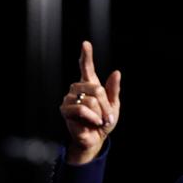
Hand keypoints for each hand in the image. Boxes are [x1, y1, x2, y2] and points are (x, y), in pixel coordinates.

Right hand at [60, 41, 120, 163]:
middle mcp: (77, 88)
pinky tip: (93, 122)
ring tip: (99, 121)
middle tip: (107, 116)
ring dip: (100, 113)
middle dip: (106, 104)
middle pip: (96, 88)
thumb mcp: (114, 106)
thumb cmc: (104, 121)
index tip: (86, 44)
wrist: (97, 138)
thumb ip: (113, 90)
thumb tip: (116, 72)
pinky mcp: (65, 109)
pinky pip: (82, 109)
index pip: (86, 67)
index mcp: (90, 85)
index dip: (86, 56)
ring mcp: (69, 98)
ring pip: (90, 100)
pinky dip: (92, 117)